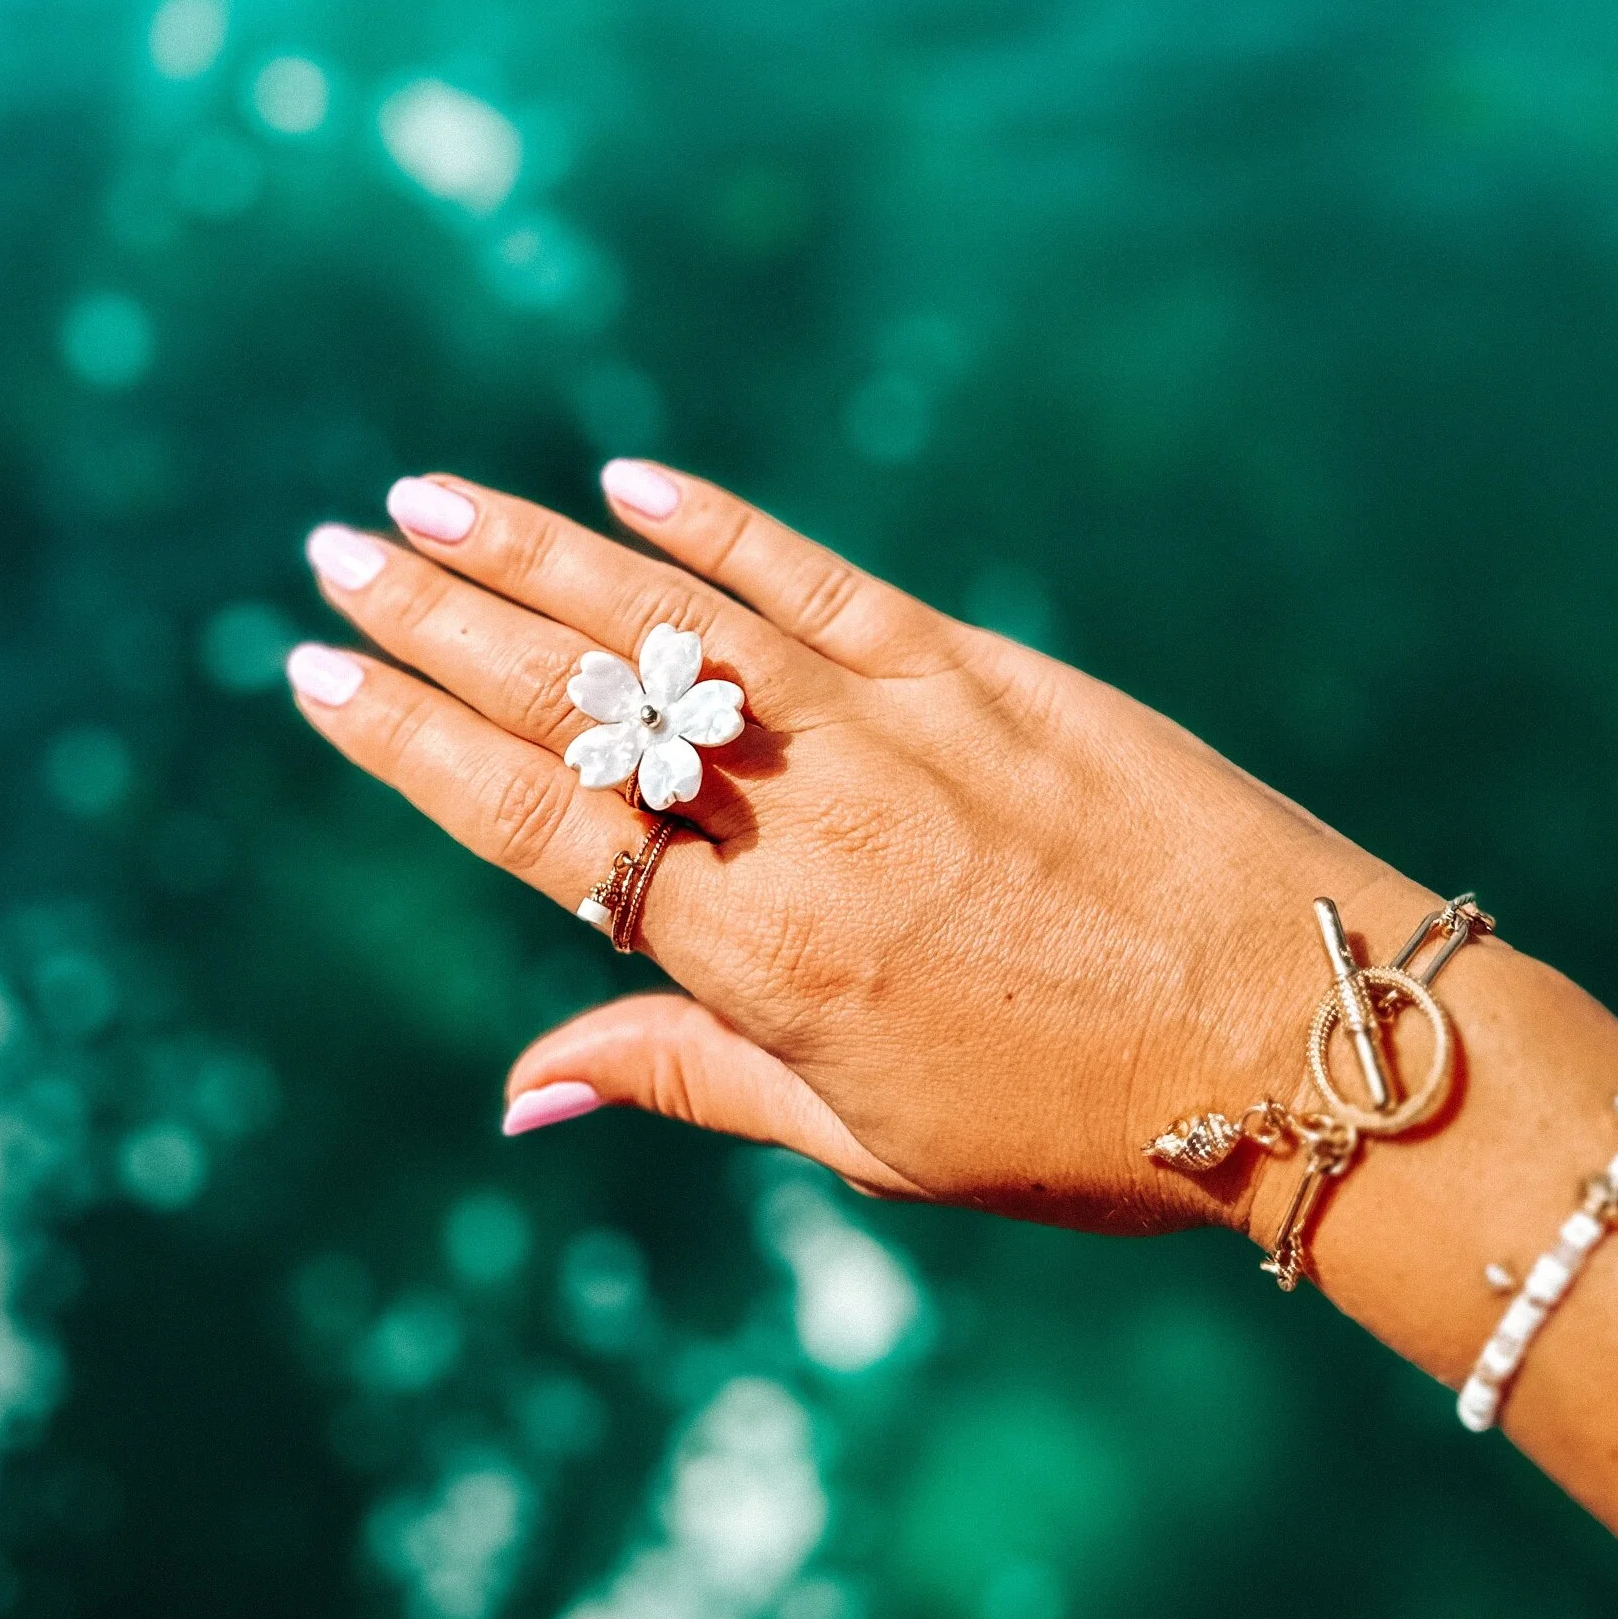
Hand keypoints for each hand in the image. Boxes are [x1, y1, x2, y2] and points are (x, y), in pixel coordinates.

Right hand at [290, 461, 1435, 1233]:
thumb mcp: (869, 1141)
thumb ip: (687, 1078)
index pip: (530, 823)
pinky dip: (718, 524)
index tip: (314, 677)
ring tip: (427, 502)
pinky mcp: (977, 663)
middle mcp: (797, 815)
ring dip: (537, 551)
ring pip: (674, 614)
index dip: (409, 745)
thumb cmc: (1084, 1123)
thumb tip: (515, 1087)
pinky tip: (630, 476)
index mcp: (756, 949)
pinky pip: (818, 574)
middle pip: (574, 699)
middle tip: (333, 554)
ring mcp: (888, 720)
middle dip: (437, 623)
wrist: (1303, 1030)